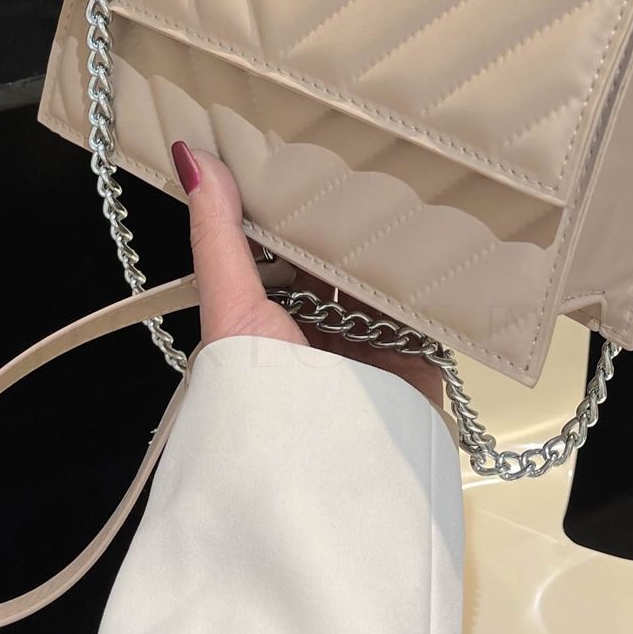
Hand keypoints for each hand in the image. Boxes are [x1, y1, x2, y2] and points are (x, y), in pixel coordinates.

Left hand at [171, 142, 441, 405]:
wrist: (321, 481)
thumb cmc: (262, 401)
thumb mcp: (232, 308)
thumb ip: (217, 237)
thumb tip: (189, 157)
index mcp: (270, 318)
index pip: (287, 248)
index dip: (294, 205)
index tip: (305, 152)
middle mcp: (319, 332)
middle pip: (340, 263)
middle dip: (351, 222)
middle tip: (366, 161)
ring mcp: (369, 349)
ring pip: (385, 281)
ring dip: (395, 247)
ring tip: (408, 190)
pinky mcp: (413, 365)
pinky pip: (428, 311)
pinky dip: (435, 282)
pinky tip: (444, 242)